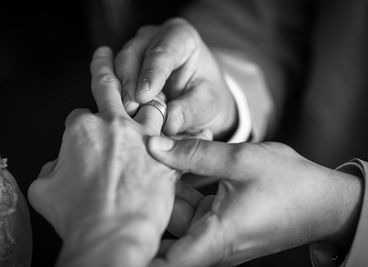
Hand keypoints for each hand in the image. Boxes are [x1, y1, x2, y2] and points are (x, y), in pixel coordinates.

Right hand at [28, 47, 178, 266]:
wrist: (112, 233)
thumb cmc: (75, 215)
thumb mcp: (45, 190)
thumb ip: (50, 171)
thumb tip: (57, 167)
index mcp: (82, 129)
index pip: (79, 115)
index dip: (79, 123)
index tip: (82, 131)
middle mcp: (114, 125)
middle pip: (110, 88)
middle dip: (105, 68)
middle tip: (104, 56)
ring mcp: (144, 138)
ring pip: (152, 106)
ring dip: (153, 98)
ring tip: (155, 92)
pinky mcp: (167, 157)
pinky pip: (185, 139)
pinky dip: (193, 132)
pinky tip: (201, 128)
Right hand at [114, 18, 236, 138]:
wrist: (200, 101)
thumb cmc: (207, 98)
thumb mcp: (208, 105)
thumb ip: (190, 112)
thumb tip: (168, 123)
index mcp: (181, 37)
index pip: (162, 52)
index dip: (151, 74)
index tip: (144, 96)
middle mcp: (154, 38)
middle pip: (132, 55)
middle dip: (129, 84)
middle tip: (130, 110)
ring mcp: (135, 51)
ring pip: (118, 67)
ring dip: (119, 92)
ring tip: (127, 115)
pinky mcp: (124, 69)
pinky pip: (113, 80)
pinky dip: (115, 97)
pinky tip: (120, 114)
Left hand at [147, 137, 362, 265]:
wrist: (322, 200)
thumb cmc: (290, 183)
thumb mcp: (240, 160)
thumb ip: (193, 153)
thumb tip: (153, 144)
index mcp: (215, 239)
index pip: (161, 262)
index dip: (134, 249)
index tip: (115, 226)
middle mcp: (210, 245)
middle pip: (161, 232)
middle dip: (144, 202)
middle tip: (128, 169)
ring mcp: (213, 237)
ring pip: (173, 217)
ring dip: (163, 189)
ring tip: (151, 156)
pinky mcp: (217, 226)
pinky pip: (188, 211)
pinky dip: (180, 188)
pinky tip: (175, 161)